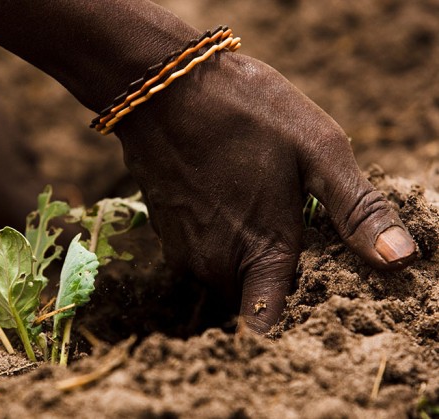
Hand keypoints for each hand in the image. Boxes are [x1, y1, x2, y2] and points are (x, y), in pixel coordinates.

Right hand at [115, 52, 416, 332]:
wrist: (164, 89)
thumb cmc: (246, 113)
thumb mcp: (317, 149)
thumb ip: (357, 211)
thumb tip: (399, 260)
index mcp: (259, 252)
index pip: (267, 326)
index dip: (289, 321)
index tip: (302, 292)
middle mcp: (214, 264)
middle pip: (250, 298)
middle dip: (271, 276)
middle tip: (288, 227)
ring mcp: (183, 251)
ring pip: (225, 275)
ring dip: (243, 255)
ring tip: (256, 206)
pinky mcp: (165, 235)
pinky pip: (201, 255)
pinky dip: (219, 238)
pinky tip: (227, 196)